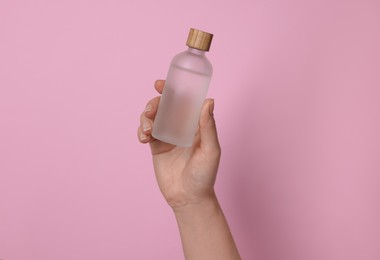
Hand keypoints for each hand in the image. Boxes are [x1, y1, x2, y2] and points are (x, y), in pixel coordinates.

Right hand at [137, 80, 220, 209]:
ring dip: (145, 117)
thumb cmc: (204, 175)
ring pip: (152, 117)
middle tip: (151, 110)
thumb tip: (209, 100)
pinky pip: (145, 132)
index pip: (184, 101)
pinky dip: (141, 130)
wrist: (188, 198)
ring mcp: (167, 136)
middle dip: (154, 103)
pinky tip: (143, 137)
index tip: (160, 84)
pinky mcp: (156, 147)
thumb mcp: (210, 150)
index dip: (172, 90)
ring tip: (146, 129)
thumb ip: (208, 127)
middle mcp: (181, 127)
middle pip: (164, 106)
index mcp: (195, 124)